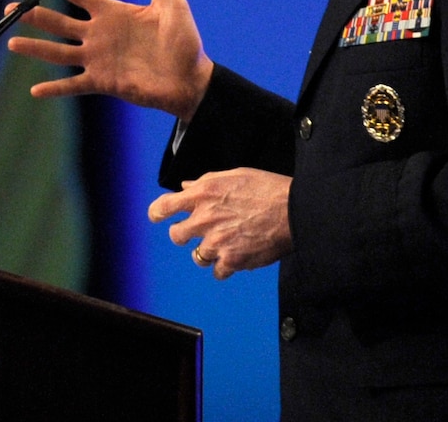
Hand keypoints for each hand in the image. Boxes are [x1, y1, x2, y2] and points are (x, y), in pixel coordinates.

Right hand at [6, 0, 213, 118]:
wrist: (192, 81)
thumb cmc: (185, 42)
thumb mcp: (172, 4)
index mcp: (112, 12)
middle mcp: (99, 34)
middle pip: (59, 22)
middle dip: (34, 14)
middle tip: (10, 8)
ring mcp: (99, 60)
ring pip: (59, 52)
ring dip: (35, 47)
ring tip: (11, 42)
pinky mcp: (104, 83)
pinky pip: (74, 85)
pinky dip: (55, 88)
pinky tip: (35, 90)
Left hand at [148, 169, 292, 279]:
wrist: (291, 211)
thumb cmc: (265, 188)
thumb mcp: (232, 175)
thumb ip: (205, 183)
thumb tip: (186, 187)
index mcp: (203, 194)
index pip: (165, 206)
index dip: (156, 213)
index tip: (156, 216)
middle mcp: (205, 219)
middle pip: (176, 236)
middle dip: (183, 235)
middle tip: (195, 233)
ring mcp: (217, 242)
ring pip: (197, 257)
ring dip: (206, 252)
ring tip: (221, 245)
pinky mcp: (232, 261)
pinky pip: (217, 272)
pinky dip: (224, 267)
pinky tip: (235, 256)